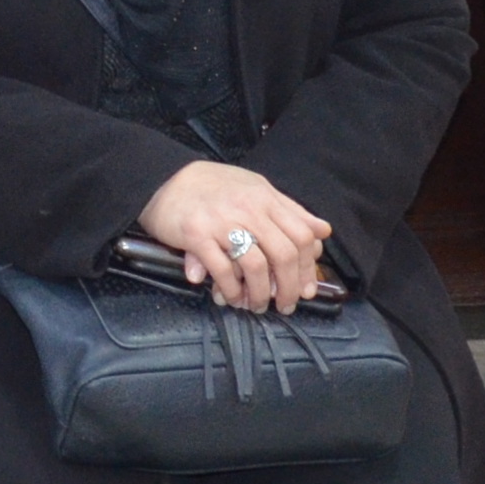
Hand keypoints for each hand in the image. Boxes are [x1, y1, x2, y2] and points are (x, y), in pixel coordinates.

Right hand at [137, 161, 335, 316]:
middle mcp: (248, 208)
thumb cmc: (211, 187)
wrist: (162, 178)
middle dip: (289, 287)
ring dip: (260, 293)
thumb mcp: (255, 190)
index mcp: (265, 197)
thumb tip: (323, 230)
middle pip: (284, 253)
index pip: (301, 233)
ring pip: (256, 265)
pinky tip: (231, 298)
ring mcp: (222, 221)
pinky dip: (230, 290)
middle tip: (285, 305)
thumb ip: (289, 211)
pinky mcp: (196, 235)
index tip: (306, 288)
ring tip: (258, 305)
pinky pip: (222, 270)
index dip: (309, 266)